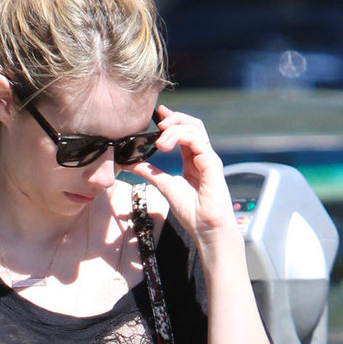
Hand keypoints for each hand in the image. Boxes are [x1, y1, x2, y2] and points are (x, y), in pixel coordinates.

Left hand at [128, 102, 237, 247]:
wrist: (206, 229)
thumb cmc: (192, 212)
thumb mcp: (164, 186)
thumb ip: (149, 172)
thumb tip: (130, 163)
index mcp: (193, 160)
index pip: (184, 131)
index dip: (172, 120)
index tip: (157, 114)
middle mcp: (202, 156)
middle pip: (192, 124)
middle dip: (174, 118)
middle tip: (158, 120)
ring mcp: (208, 158)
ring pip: (194, 128)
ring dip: (174, 128)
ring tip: (159, 140)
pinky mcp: (212, 163)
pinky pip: (197, 140)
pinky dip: (180, 137)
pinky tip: (165, 145)